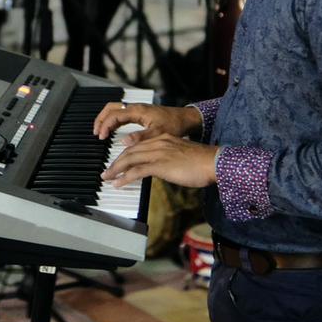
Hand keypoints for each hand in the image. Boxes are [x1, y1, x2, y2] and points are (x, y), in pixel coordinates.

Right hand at [94, 102, 201, 140]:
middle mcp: (136, 108)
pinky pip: (121, 113)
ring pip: (115, 109)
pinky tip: (113, 130)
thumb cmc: (174, 125)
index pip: (114, 115)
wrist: (186, 119)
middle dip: (100, 119)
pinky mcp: (140, 113)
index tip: (101, 137)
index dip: (105, 125)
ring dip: (106, 119)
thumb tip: (123, 141)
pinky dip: (113, 120)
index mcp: (138, 111)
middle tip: (95, 132)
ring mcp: (137, 109)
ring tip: (101, 132)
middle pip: (111, 108)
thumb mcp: (158, 134)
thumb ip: (140, 137)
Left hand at [102, 134, 217, 189]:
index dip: (126, 154)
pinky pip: (137, 171)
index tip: (118, 163)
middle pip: (130, 151)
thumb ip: (168, 159)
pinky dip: (125, 177)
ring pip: (130, 159)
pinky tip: (118, 183)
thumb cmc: (202, 162)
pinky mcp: (160, 165)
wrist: (214, 162)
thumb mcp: (181, 156)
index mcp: (164, 138)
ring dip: (115, 169)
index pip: (138, 145)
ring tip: (107, 178)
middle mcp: (158, 142)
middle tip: (107, 172)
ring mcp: (158, 153)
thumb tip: (161, 169)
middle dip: (116, 162)